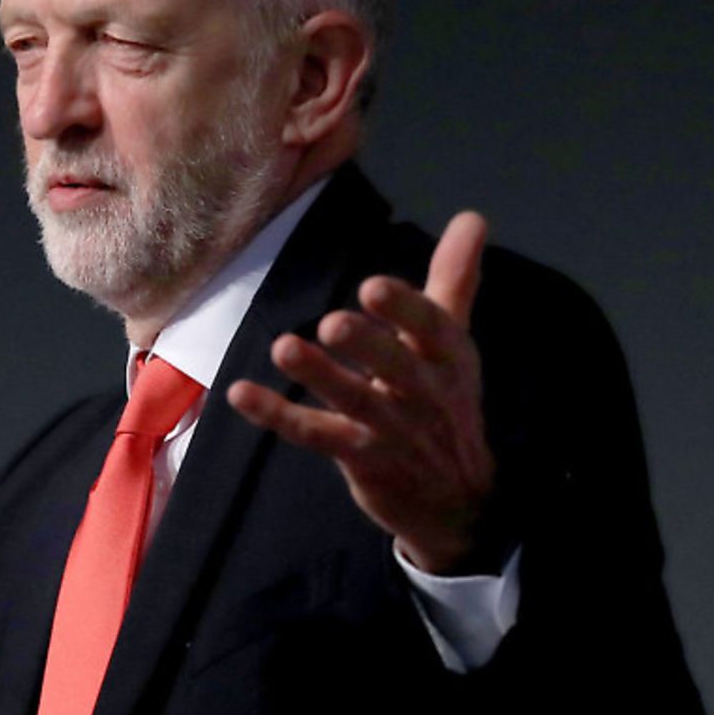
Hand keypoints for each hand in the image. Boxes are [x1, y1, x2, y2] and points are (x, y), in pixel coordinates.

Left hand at [226, 213, 494, 573]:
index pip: (433, 329)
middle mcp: (424, 394)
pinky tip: (240, 392)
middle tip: (332, 322)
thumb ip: (454, 278)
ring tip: (284, 347)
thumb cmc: (445, 401)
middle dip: (368, 345)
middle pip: (397, 368)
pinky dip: (277, 415)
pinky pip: (314, 435)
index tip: (373, 287)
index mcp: (447, 357)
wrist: (459, 498)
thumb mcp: (454, 341)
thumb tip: (473, 216)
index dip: (405, 310)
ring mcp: (391, 430)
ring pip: (355, 402)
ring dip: (319, 376)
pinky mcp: (360, 458)